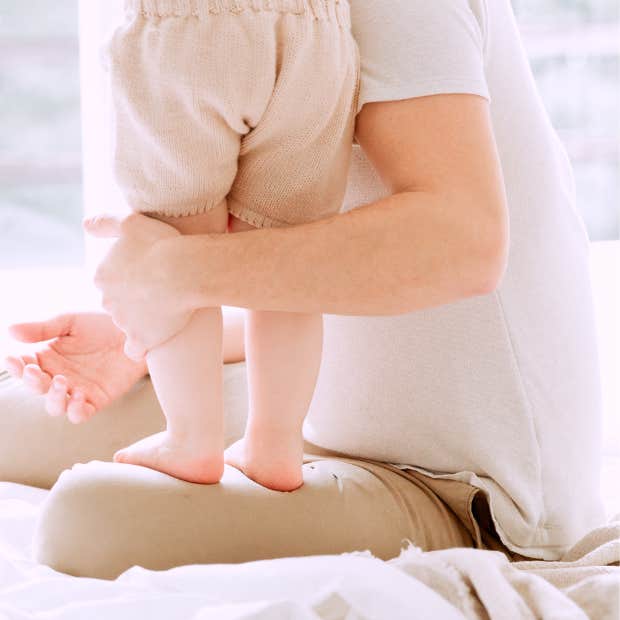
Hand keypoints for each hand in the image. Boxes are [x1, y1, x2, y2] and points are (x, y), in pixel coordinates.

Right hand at [4, 312, 146, 422]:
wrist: (136, 332)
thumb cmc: (103, 325)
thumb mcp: (71, 322)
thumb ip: (43, 328)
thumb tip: (10, 330)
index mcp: (48, 357)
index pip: (24, 366)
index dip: (16, 366)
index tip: (11, 360)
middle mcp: (59, 376)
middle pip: (37, 389)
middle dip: (32, 382)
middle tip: (35, 371)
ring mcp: (77, 390)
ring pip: (55, 406)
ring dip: (53, 399)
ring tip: (61, 382)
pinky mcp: (97, 400)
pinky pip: (80, 414)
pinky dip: (76, 410)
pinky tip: (80, 395)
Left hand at [84, 213, 191, 359]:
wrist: (185, 271)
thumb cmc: (161, 244)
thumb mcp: (131, 222)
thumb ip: (106, 223)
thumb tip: (85, 225)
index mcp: (102, 275)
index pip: (111, 281)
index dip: (130, 278)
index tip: (148, 274)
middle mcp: (107, 300)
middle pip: (118, 303)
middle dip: (134, 299)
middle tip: (160, 290)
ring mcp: (123, 321)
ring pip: (129, 323)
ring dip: (143, 319)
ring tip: (167, 309)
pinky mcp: (142, 338)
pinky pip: (135, 350)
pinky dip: (142, 347)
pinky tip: (153, 340)